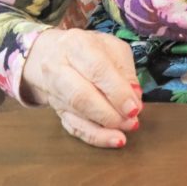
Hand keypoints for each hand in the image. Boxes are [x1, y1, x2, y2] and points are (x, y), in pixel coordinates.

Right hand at [21, 28, 141, 148]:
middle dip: (109, 113)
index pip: (97, 70)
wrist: (52, 52)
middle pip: (81, 96)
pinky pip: (72, 127)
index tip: (134, 107)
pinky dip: (94, 136)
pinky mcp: (55, 109)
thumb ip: (125, 70)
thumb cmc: (88, 49)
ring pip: (76, 114)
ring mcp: (54, 91)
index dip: (117, 91)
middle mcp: (59, 68)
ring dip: (104, 128)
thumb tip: (134, 96)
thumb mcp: (111, 48)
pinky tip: (112, 140)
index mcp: (76, 45)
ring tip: (125, 132)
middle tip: (132, 121)